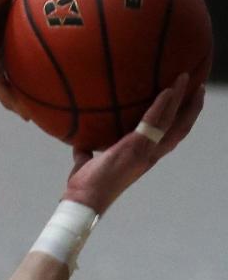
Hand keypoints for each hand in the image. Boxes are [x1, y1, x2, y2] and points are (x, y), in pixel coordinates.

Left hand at [63, 75, 204, 214]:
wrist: (83, 200)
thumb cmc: (85, 187)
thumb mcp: (88, 164)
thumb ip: (88, 153)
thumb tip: (81, 145)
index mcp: (143, 158)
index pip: (169, 138)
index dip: (181, 122)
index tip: (187, 106)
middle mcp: (150, 155)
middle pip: (180, 129)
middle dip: (192, 109)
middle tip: (198, 88)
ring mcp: (145, 151)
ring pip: (173, 122)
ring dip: (181, 99)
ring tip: (186, 79)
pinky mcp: (136, 147)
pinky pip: (154, 121)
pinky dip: (162, 105)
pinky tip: (168, 89)